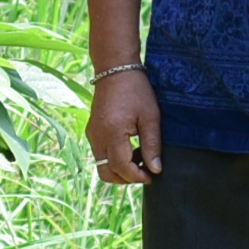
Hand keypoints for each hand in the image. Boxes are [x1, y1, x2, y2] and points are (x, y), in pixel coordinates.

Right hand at [87, 63, 165, 185]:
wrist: (115, 69)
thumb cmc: (136, 90)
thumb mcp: (150, 117)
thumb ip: (152, 145)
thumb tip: (155, 169)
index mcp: (112, 133)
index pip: (121, 168)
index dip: (137, 177)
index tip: (152, 176)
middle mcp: (97, 137)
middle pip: (106, 173)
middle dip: (126, 178)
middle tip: (145, 170)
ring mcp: (92, 134)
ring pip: (102, 165)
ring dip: (120, 168)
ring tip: (139, 156)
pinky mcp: (92, 131)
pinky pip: (100, 154)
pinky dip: (114, 158)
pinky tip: (130, 147)